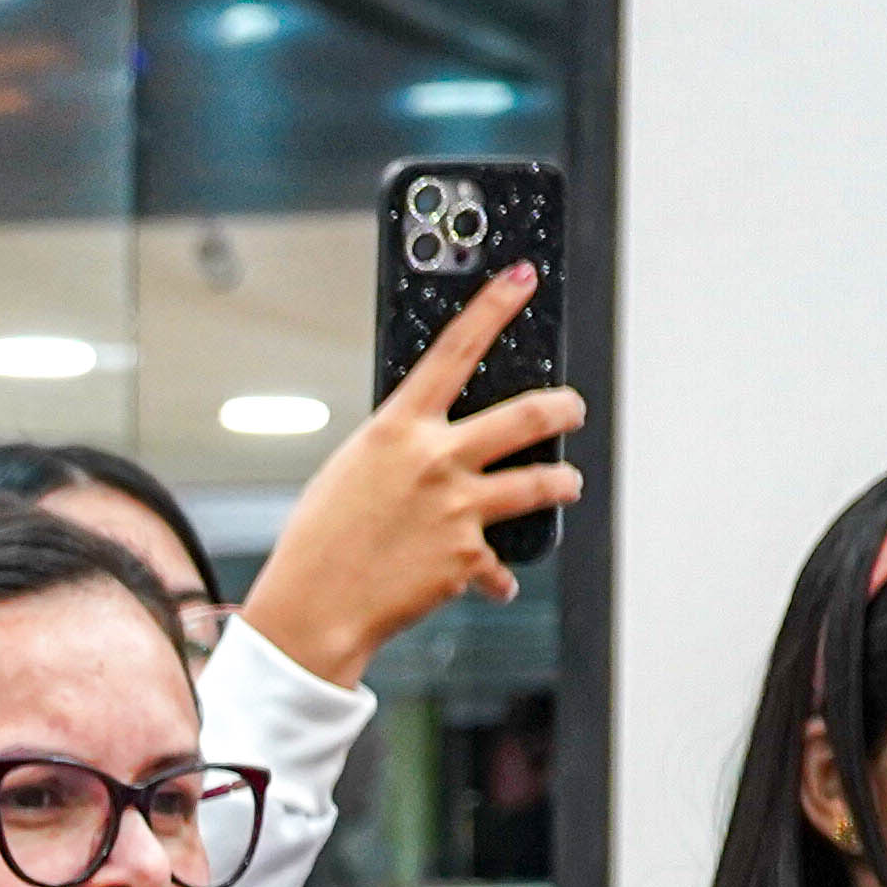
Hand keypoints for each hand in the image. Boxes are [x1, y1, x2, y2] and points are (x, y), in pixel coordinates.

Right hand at [227, 265, 586, 685]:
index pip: (455, 351)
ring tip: (566, 483)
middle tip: (572, 409)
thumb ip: (401, 449)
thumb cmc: (321, 538)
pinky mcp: (468, 558)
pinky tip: (490, 582)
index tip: (521, 279)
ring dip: (562, 481)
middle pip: (527, 417)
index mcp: (398, 429)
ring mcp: (459, 510)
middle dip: (563, 409)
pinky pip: (498, 564)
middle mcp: (436, 462)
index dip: (493, 307)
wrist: (314, 607)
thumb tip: (440, 445)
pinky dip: (494, 575)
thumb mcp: (353, 469)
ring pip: (541, 483)